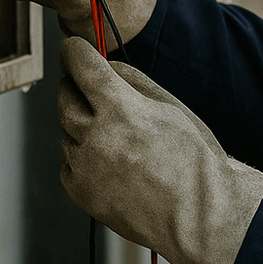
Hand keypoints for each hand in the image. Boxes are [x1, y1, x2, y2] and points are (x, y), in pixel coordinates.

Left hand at [57, 37, 262, 263]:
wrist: (198, 213)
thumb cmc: (193, 160)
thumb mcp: (170, 106)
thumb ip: (132, 80)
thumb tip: (106, 65)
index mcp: (119, 108)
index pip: (80, 65)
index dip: (75, 52)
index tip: (73, 50)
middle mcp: (94, 136)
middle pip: (64, 96)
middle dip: (75, 86)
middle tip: (93, 90)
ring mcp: (84, 167)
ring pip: (66, 131)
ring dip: (81, 126)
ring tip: (118, 138)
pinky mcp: (80, 192)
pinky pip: (68, 163)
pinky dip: (81, 156)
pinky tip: (111, 162)